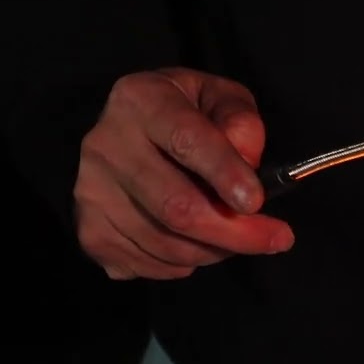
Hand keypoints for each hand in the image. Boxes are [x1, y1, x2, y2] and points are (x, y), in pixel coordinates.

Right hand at [74, 67, 294, 279]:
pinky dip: (183, 265)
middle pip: (175, 207)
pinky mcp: (88, 230)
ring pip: (165, 244)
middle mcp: (105, 145)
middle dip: (233, 232)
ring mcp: (90, 192)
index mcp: (141, 100)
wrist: (127, 132)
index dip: (224, 173)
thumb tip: (248, 163)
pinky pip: (147, 265)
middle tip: (275, 239)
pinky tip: (195, 243)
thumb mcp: (221, 98)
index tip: (256, 202)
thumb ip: (241, 121)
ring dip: (213, 251)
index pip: (185, 139)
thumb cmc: (186, 114)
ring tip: (234, 236)